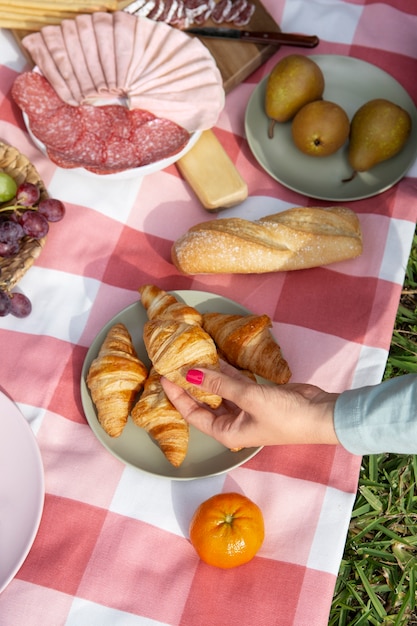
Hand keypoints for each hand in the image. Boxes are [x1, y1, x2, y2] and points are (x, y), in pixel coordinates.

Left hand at [161, 360, 339, 449]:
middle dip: (191, 384)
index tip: (164, 376)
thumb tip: (190, 372)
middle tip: (175, 363)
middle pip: (204, 402)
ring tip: (192, 355)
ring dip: (208, 375)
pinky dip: (226, 371)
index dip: (177, 396)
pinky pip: (235, 383)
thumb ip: (219, 385)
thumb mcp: (249, 399)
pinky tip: (215, 356)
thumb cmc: (284, 416)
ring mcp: (245, 409)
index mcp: (226, 432)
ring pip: (220, 390)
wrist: (321, 415)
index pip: (193, 414)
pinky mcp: (257, 396)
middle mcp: (233, 422)